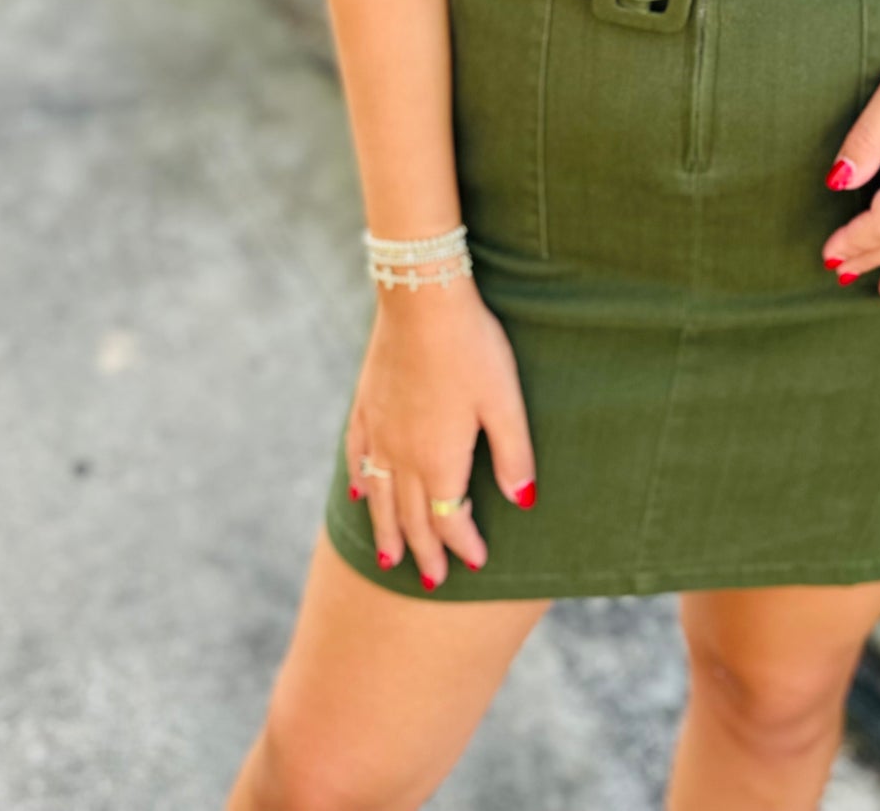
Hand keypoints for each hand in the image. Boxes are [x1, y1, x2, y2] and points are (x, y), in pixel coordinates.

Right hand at [346, 277, 536, 588]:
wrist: (419, 297)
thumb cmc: (471, 347)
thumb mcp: (504, 401)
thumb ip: (513, 455)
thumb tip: (522, 502)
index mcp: (439, 460)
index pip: (449, 519)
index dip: (465, 543)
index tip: (477, 563)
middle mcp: (402, 455)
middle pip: (411, 517)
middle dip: (424, 552)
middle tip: (432, 581)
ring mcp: (379, 431)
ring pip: (377, 497)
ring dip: (385, 531)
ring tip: (389, 559)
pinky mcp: (365, 406)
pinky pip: (358, 458)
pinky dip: (360, 483)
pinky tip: (357, 491)